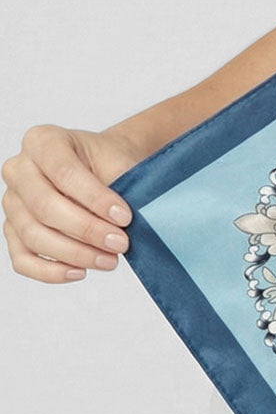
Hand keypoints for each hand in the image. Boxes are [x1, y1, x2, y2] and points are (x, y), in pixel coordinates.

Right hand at [1, 125, 143, 283]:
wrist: (105, 166)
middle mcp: (19, 168)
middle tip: (120, 243)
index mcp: (43, 141)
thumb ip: (118, 186)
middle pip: (44, 207)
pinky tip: (80, 272)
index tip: (125, 217)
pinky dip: (50, 271)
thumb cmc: (109, 162)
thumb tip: (121, 225)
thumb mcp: (118, 161)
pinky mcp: (13, 229)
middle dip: (87, 230)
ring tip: (109, 260)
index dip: (95, 199)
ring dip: (74, 254)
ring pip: (33, 235)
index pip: (64, 172)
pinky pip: (22, 258)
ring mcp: (12, 201)